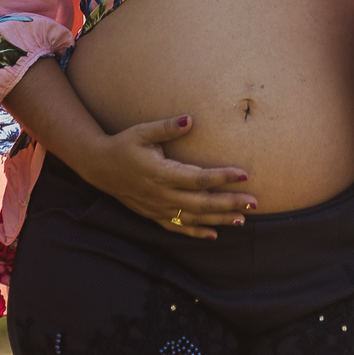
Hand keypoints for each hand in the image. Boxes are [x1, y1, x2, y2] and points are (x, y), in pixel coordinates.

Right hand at [82, 115, 254, 238]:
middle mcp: (161, 195)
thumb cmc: (124, 145)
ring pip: (193, 217)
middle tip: (254, 203)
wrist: (99, 166)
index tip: (244, 174)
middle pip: (201, 202)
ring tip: (242, 219)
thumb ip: (167, 127)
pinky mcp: (152, 215)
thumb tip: (190, 120)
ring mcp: (157, 208)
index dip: (222, 177)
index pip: (199, 178)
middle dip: (229, 203)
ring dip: (218, 219)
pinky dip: (196, 231)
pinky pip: (177, 227)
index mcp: (161, 173)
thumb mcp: (142, 131)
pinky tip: (214, 234)